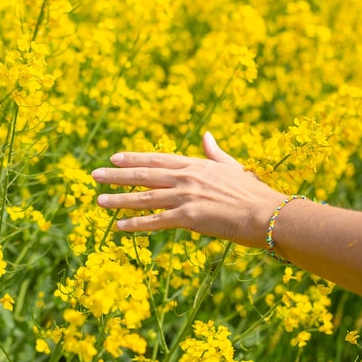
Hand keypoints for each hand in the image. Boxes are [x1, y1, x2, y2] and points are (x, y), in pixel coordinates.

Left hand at [91, 132, 287, 246]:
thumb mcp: (232, 166)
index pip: (157, 159)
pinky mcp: (188, 218)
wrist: (267, 213)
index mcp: (195, 165)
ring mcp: (185, 197)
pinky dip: (135, 224)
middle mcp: (186, 178)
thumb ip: (214, 152)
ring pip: (144, 198)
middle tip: (94, 174)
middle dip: (117, 175)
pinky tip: (118, 226)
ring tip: (99, 200)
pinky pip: (156, 222)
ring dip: (119, 199)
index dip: (133, 158)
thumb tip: (206, 135)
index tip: (115, 157)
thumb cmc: (253, 191)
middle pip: (144, 175)